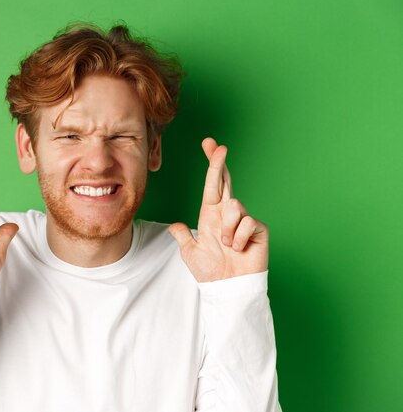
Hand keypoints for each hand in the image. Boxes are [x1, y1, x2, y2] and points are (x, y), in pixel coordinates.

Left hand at [169, 138, 267, 281]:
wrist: (227, 288)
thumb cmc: (211, 272)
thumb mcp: (190, 252)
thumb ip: (183, 236)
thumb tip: (174, 226)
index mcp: (211, 215)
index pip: (213, 185)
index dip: (212, 165)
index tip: (210, 145)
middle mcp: (228, 214)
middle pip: (226, 181)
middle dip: (220, 163)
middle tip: (218, 146)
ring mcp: (244, 221)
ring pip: (234, 206)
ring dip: (227, 228)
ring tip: (227, 246)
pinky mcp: (258, 229)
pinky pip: (247, 223)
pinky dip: (238, 238)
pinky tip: (239, 249)